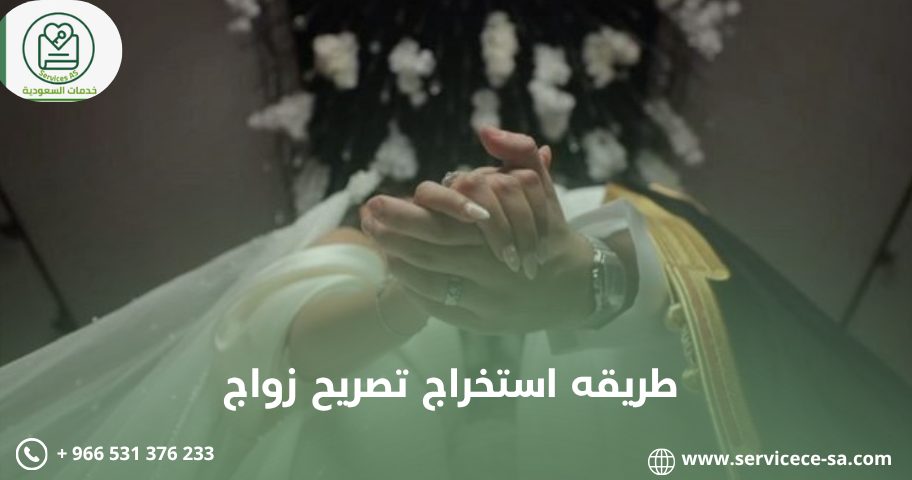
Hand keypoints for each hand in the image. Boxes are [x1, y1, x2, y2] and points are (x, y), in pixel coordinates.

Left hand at [361, 128, 596, 332]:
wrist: (576, 288)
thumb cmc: (549, 230)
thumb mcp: (541, 188)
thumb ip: (519, 152)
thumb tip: (485, 130)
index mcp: (508, 232)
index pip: (447, 221)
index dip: (407, 214)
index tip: (375, 201)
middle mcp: (498, 269)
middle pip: (434, 250)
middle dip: (393, 233)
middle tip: (365, 218)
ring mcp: (492, 299)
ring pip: (434, 280)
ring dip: (399, 260)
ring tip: (374, 241)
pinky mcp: (486, 323)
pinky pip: (442, 307)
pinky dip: (415, 288)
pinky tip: (398, 269)